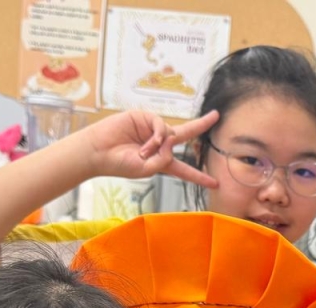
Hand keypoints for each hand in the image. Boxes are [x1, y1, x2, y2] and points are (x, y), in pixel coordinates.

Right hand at [80, 109, 220, 186]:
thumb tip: (173, 140)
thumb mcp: (147, 170)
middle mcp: (160, 145)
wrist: (99, 151)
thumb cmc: (120, 164)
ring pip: (171, 133)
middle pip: (185, 135)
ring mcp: (152, 130)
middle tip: (216, 116)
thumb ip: (164, 160)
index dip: (199, 177)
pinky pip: (161, 125)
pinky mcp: (144, 118)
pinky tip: (147, 144)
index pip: (184, 170)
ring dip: (160, 145)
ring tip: (143, 152)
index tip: (215, 183)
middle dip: (201, 125)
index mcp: (162, 162)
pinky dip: (158, 135)